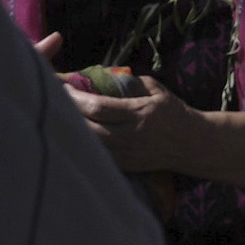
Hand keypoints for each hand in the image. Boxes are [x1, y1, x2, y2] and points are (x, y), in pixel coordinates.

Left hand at [51, 50, 208, 177]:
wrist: (192, 144)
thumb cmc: (172, 111)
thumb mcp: (155, 89)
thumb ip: (129, 83)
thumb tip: (100, 76)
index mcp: (139, 113)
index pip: (99, 107)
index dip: (76, 98)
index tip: (62, 87)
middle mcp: (131, 136)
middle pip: (90, 129)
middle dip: (68, 115)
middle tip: (52, 102)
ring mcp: (128, 155)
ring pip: (91, 147)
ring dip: (73, 133)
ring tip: (57, 119)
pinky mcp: (126, 167)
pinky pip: (99, 159)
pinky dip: (84, 148)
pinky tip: (72, 139)